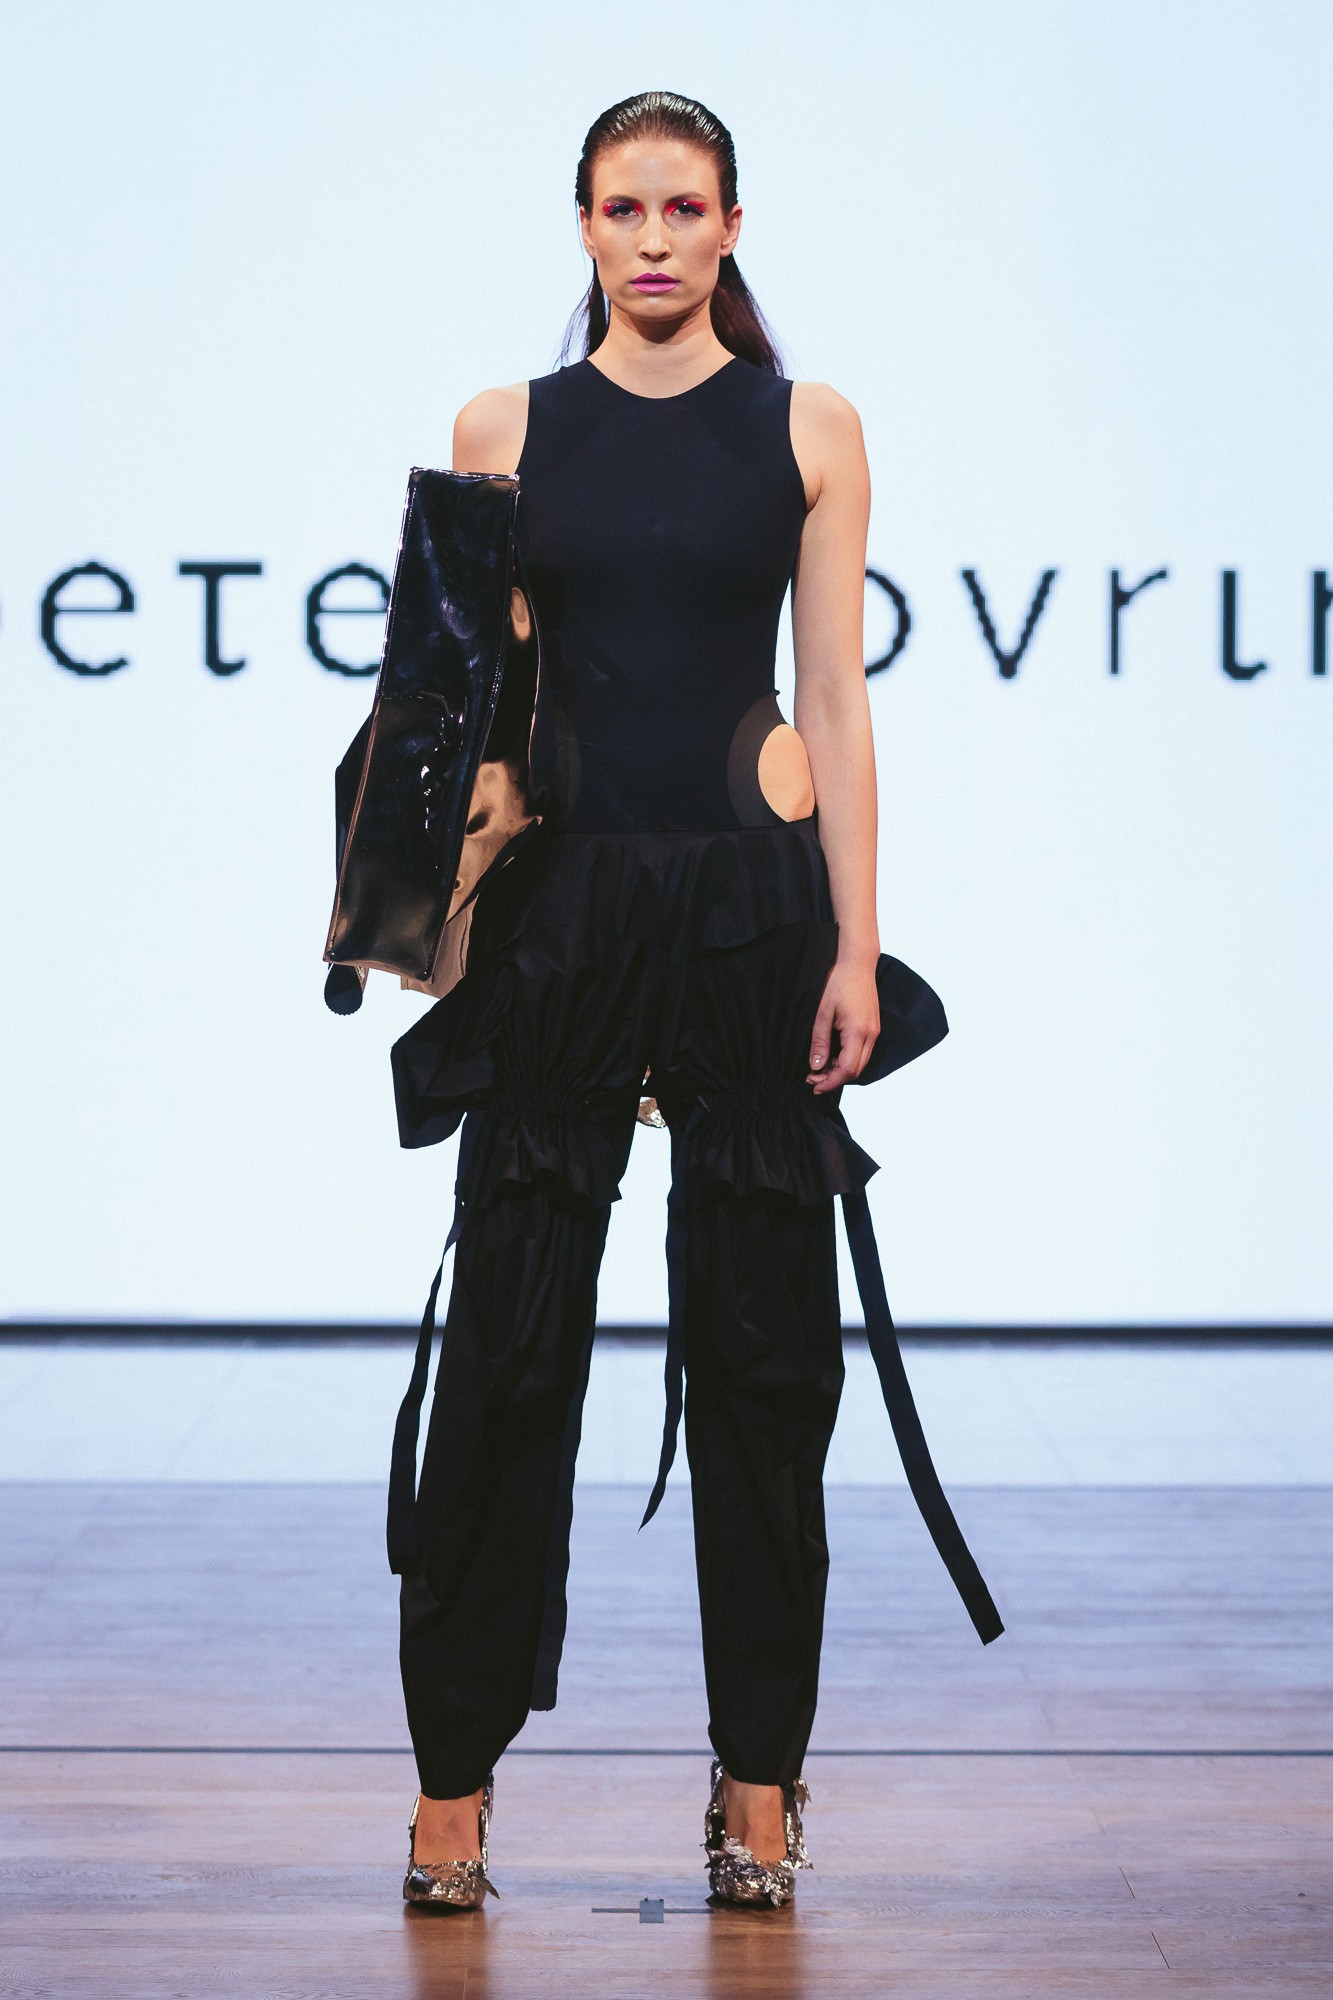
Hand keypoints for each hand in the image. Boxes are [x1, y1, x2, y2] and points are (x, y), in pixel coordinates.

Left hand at [807, 955, 879, 1093]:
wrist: (858, 964)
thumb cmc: (839, 983)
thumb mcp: (822, 1013)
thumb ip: (819, 1042)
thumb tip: (816, 1067)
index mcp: (858, 1032)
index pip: (847, 1069)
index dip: (830, 1081)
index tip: (813, 1084)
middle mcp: (871, 1035)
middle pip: (856, 1071)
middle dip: (834, 1079)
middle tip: (812, 1078)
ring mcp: (875, 1032)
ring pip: (860, 1063)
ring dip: (840, 1071)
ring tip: (819, 1068)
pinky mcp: (873, 1028)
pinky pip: (862, 1053)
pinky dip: (847, 1060)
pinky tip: (831, 1057)